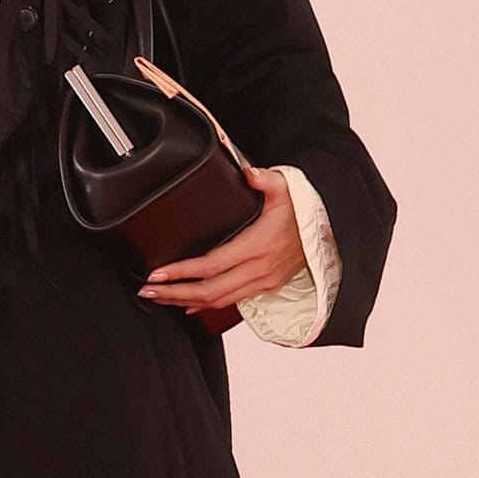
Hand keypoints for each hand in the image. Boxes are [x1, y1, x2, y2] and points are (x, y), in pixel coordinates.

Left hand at [137, 164, 304, 310]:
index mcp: (258, 246)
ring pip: (218, 301)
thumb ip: (265, 179)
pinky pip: (231, 302)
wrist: (330, 229)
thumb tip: (248, 172)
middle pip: (209, 291)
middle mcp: (259, 269)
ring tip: (160, 297)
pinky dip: (207, 305)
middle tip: (147, 291)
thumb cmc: (305, 210)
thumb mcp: (286, 188)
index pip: (212, 265)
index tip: (159, 274)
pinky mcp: (265, 286)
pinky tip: (188, 304)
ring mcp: (263, 281)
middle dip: (175, 293)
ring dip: (186, 301)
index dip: (182, 272)